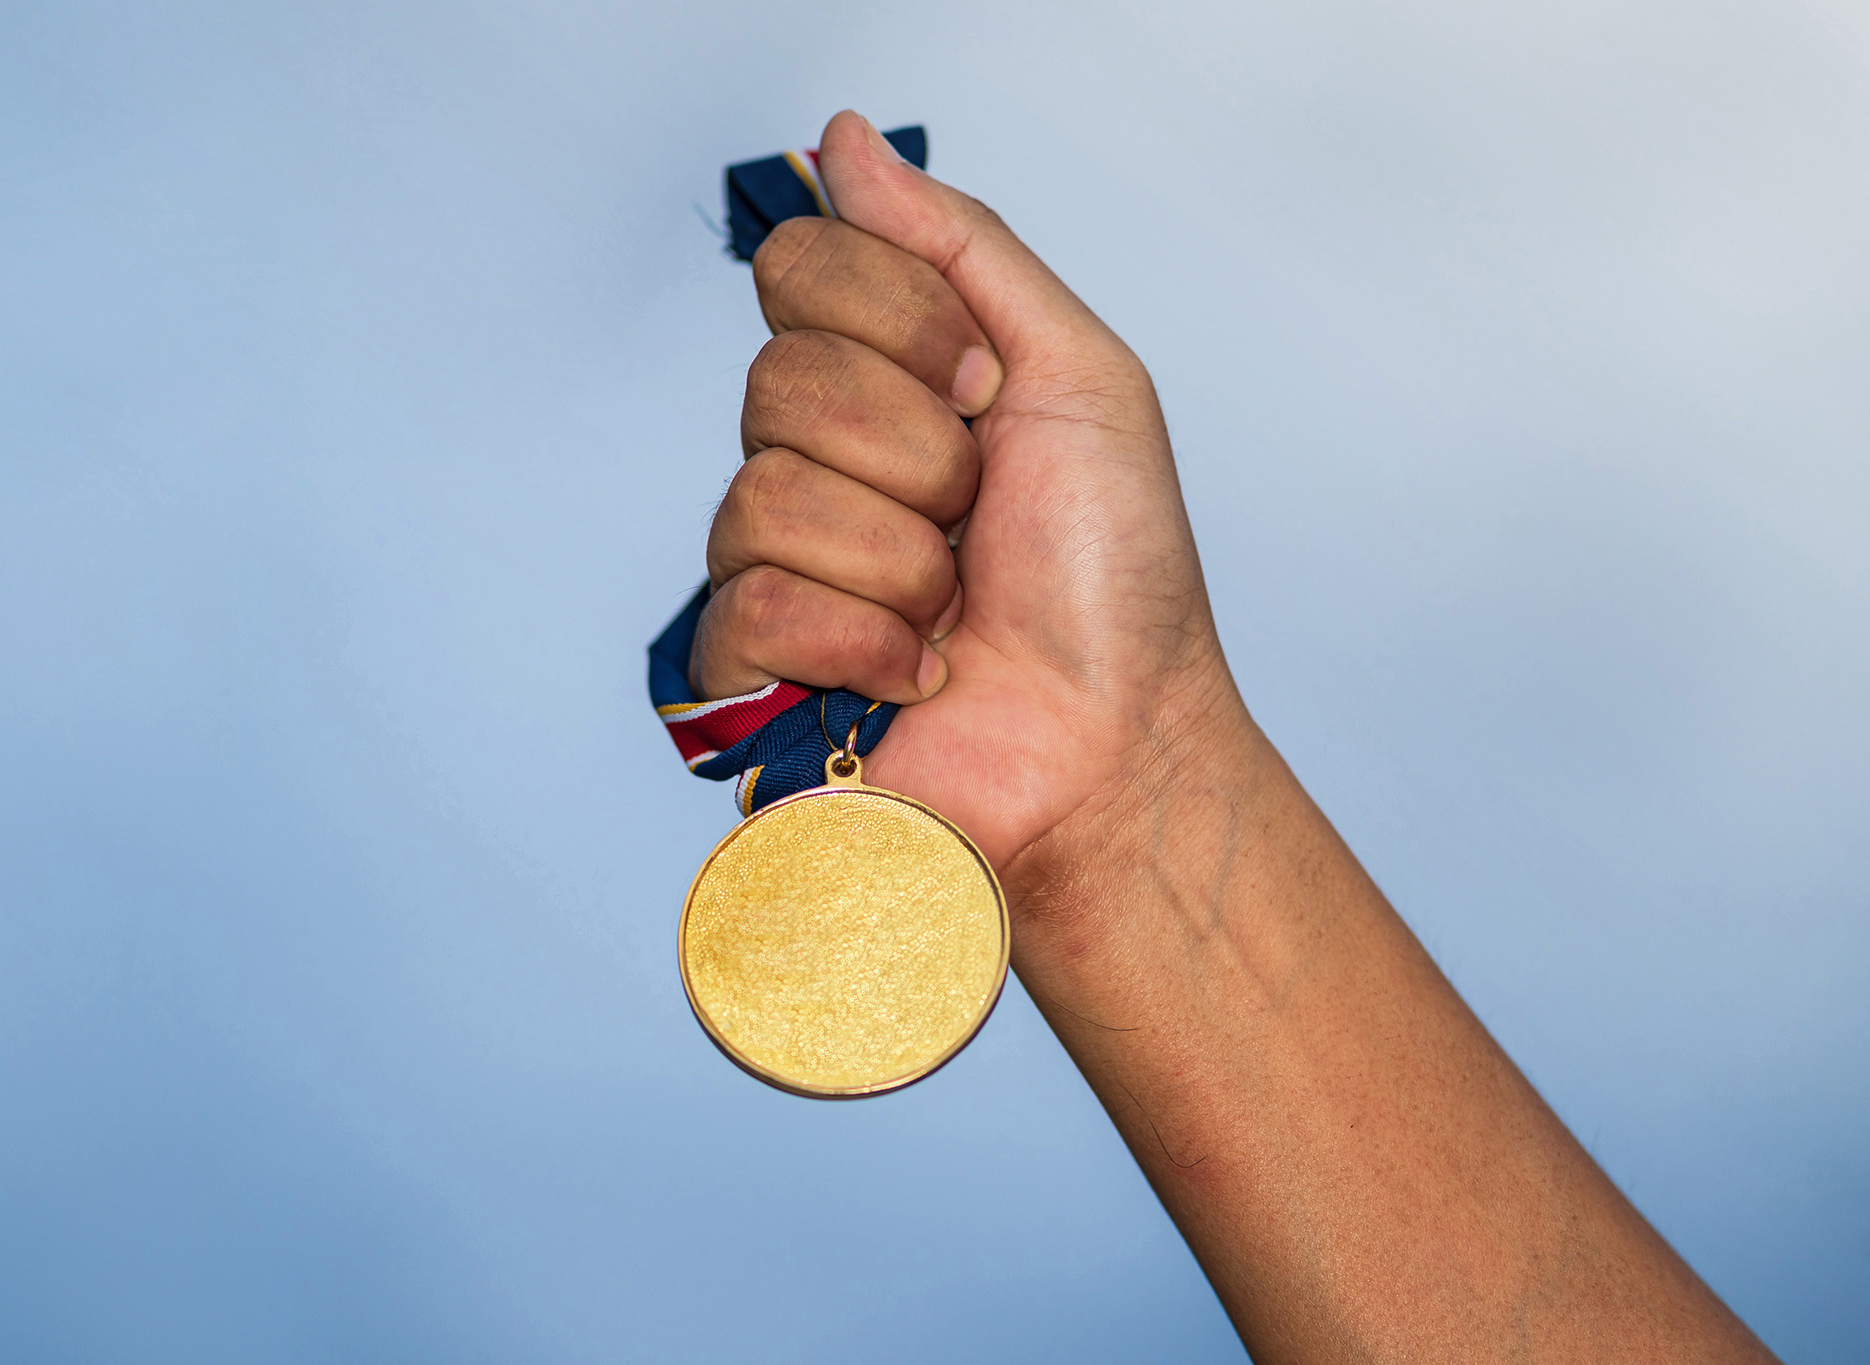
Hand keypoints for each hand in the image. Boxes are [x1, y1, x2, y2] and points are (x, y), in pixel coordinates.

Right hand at [694, 110, 1243, 874]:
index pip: (801, 267)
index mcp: (880, 375)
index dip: (901, 324)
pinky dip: (862, 642)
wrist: (1120, 740)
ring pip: (768, 493)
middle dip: (918, 453)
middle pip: (781, 377)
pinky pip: (754, 602)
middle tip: (978, 515)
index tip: (984, 387)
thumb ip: (959, 246)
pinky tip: (914, 673)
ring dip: (900, 560)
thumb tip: (843, 138)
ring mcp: (774, 560)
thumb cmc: (1112, 578)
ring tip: (953, 610)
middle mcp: (812, 455)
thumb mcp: (1074, 374)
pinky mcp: (750, 667)